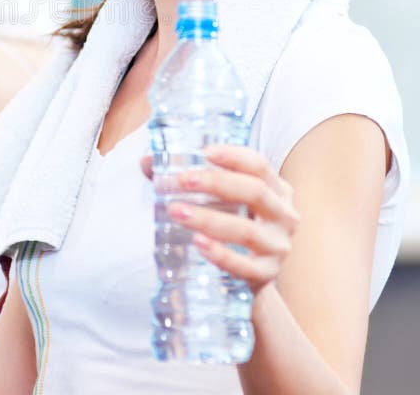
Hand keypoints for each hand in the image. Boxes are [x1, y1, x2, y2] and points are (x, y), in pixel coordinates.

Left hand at [141, 146, 298, 295]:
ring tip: (176, 211)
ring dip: (209, 218)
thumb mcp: (218, 199)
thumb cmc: (229, 224)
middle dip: (216, 183)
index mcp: (276, 189)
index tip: (204, 152)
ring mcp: (279, 247)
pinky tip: (198, 243)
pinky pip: (245, 267)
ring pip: (247, 230)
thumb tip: (147, 161)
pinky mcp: (268, 276)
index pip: (260, 165)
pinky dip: (221, 255)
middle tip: (181, 180)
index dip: (234, 156)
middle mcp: (284, 215)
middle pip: (255, 191)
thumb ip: (185, 179)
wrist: (245, 278)